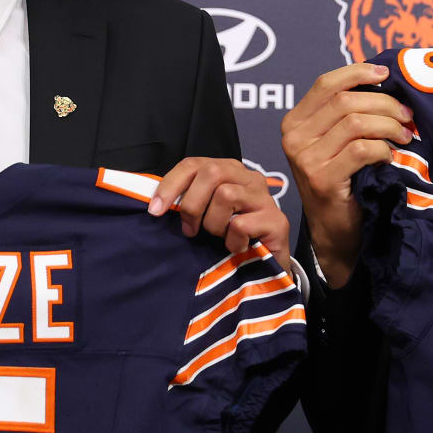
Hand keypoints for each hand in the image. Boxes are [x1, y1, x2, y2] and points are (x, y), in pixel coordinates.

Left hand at [149, 157, 291, 271]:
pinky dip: (231, 241)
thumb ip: (188, 201)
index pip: (193, 164)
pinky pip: (241, 224)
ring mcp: (265, 198)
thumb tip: (156, 204)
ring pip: (226, 194)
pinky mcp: (277, 220)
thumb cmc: (230, 238)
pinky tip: (237, 248)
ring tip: (219, 237)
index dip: (170, 185)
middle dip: (192, 204)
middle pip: (211, 173)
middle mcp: (250, 178)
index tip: (155, 210)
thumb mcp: (206, 215)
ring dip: (214, 224)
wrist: (265, 268)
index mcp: (229, 171)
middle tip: (190, 230)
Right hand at [279, 63, 412, 287]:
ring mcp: (305, 159)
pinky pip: (362, 149)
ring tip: (405, 136)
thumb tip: (382, 80)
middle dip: (384, 103)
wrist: (335, 230)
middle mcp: (294, 137)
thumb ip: (345, 113)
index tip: (386, 75)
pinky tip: (390, 158)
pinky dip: (383, 149)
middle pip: (346, 101)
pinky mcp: (322, 179)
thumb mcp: (334, 142)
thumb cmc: (342, 181)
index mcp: (294, 122)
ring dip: (389, 126)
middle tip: (407, 116)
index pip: (326, 84)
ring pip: (356, 122)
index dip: (358, 72)